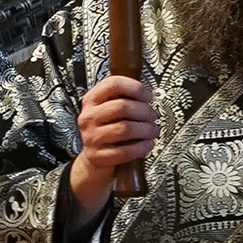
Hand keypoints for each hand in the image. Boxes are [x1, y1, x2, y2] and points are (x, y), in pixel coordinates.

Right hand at [65, 75, 157, 210]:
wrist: (95, 157)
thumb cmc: (107, 129)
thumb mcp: (109, 109)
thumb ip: (125, 97)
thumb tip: (148, 93)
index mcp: (92, 100)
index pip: (113, 85)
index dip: (135, 88)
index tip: (147, 96)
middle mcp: (89, 117)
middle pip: (121, 107)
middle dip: (144, 111)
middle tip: (153, 115)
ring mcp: (92, 137)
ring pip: (125, 129)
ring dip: (146, 129)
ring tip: (153, 130)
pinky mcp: (98, 156)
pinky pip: (125, 151)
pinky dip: (142, 147)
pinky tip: (148, 144)